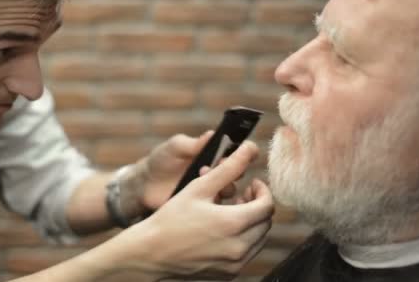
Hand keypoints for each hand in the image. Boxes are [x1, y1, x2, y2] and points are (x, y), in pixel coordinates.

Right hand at [120, 141, 273, 280]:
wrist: (151, 253)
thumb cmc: (171, 218)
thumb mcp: (199, 188)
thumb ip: (228, 168)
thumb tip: (249, 149)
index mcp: (233, 223)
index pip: (267, 205)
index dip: (262, 190)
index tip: (251, 184)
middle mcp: (239, 247)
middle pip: (266, 222)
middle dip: (257, 205)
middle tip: (241, 196)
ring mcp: (235, 264)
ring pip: (258, 239)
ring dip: (251, 223)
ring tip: (230, 212)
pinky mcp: (228, 275)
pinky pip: (246, 254)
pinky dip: (242, 240)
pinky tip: (223, 230)